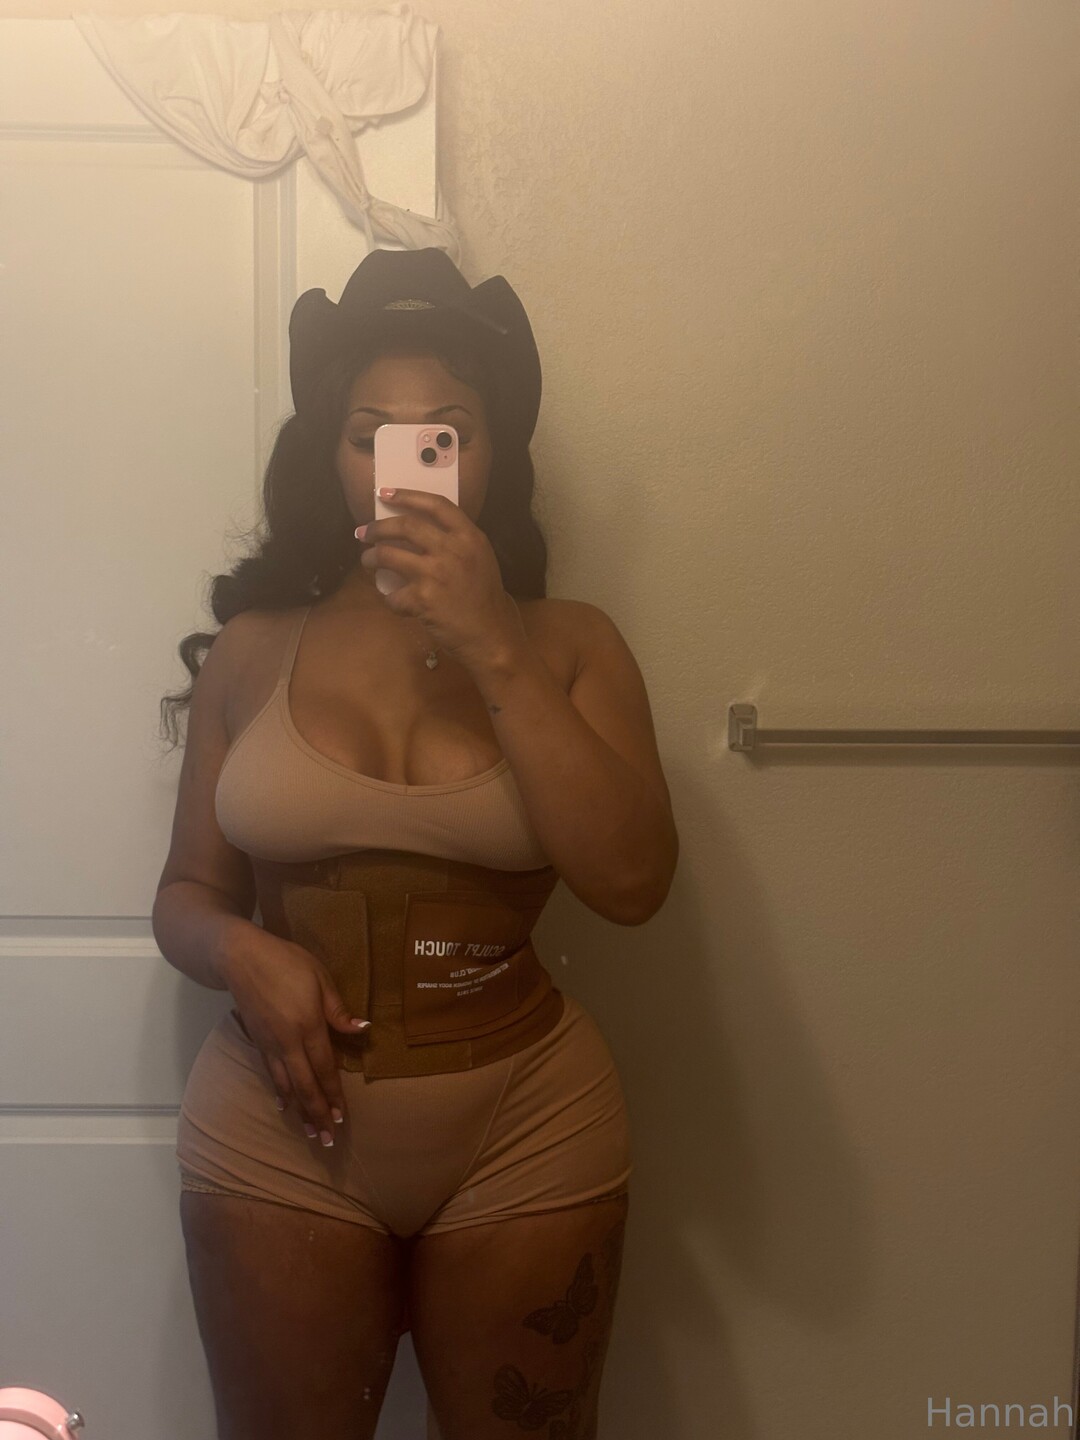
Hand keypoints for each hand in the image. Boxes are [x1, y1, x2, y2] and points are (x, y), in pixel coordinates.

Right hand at [222, 930, 368, 1142]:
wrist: (240, 957)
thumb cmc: (286, 962)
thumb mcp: (321, 978)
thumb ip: (338, 1009)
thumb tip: (363, 1028)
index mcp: (309, 1026)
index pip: (325, 1068)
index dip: (334, 1095)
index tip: (341, 1118)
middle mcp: (288, 1042)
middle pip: (306, 1085)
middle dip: (317, 1114)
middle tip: (327, 1140)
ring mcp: (270, 1044)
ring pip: (287, 1086)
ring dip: (300, 1111)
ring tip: (309, 1133)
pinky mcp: (258, 1041)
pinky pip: (270, 1074)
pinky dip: (280, 1092)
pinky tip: (284, 1105)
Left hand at [356, 487, 526, 668]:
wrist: (492, 634)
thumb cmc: (486, 597)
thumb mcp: (480, 558)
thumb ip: (456, 541)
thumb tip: (418, 531)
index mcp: (470, 536)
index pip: (436, 505)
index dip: (407, 496)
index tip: (385, 493)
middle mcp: (453, 550)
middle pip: (406, 526)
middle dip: (378, 527)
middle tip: (364, 532)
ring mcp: (436, 574)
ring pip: (389, 555)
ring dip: (371, 557)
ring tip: (367, 560)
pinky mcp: (423, 599)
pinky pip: (393, 595)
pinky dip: (390, 598)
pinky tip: (395, 601)